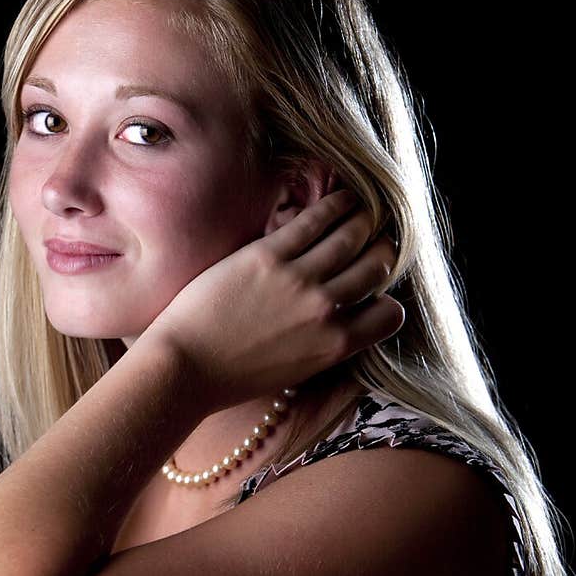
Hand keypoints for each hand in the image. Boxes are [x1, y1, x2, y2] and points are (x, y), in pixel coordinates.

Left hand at [141, 188, 404, 411]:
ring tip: (364, 210)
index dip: (386, 297)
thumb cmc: (233, 378)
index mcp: (335, 346)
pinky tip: (342, 197)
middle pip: (377, 265)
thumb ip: (326, 343)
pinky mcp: (268, 255)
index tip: (375, 288)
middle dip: (383, 249)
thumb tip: (345, 315)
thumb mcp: (297, 370)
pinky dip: (335, 205)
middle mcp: (325, 311)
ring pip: (353, 236)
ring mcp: (298, 280)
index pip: (391, 314)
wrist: (184, 370)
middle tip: (376, 239)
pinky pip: (314, 220)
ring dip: (364, 219)